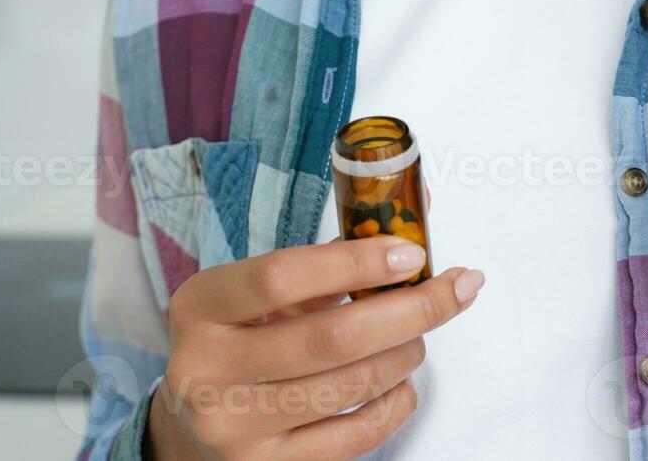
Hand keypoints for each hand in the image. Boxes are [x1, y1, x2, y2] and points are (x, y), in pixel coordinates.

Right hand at [147, 236, 483, 460]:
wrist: (193, 426)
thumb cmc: (243, 340)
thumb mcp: (263, 293)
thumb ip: (332, 256)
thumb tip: (416, 213)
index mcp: (201, 307)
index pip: (282, 276)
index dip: (356, 262)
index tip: (412, 253)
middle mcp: (206, 370)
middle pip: (331, 337)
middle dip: (410, 310)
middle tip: (454, 289)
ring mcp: (234, 428)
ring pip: (351, 385)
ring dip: (405, 354)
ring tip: (418, 336)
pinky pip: (356, 434)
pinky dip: (395, 402)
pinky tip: (401, 382)